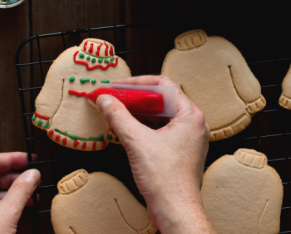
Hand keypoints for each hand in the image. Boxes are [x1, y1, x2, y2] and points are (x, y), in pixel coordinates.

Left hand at [0, 152, 40, 233]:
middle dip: (12, 176)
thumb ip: (21, 190)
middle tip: (30, 175)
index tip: (28, 159)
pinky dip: (1, 204)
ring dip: (9, 191)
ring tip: (29, 193)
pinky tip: (17, 207)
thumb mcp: (6, 215)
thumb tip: (31, 175)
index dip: (11, 159)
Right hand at [97, 75, 216, 233]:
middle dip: (134, 98)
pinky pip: (159, 129)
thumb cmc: (165, 179)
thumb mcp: (136, 141)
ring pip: (159, 115)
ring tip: (116, 112)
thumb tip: (103, 99)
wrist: (176, 211)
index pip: (163, 85)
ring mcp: (187, 138)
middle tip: (113, 97)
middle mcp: (192, 124)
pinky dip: (142, 126)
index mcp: (189, 115)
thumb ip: (118, 115)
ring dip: (137, 112)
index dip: (137, 83)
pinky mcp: (179, 151)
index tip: (117, 86)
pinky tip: (125, 129)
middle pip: (161, 99)